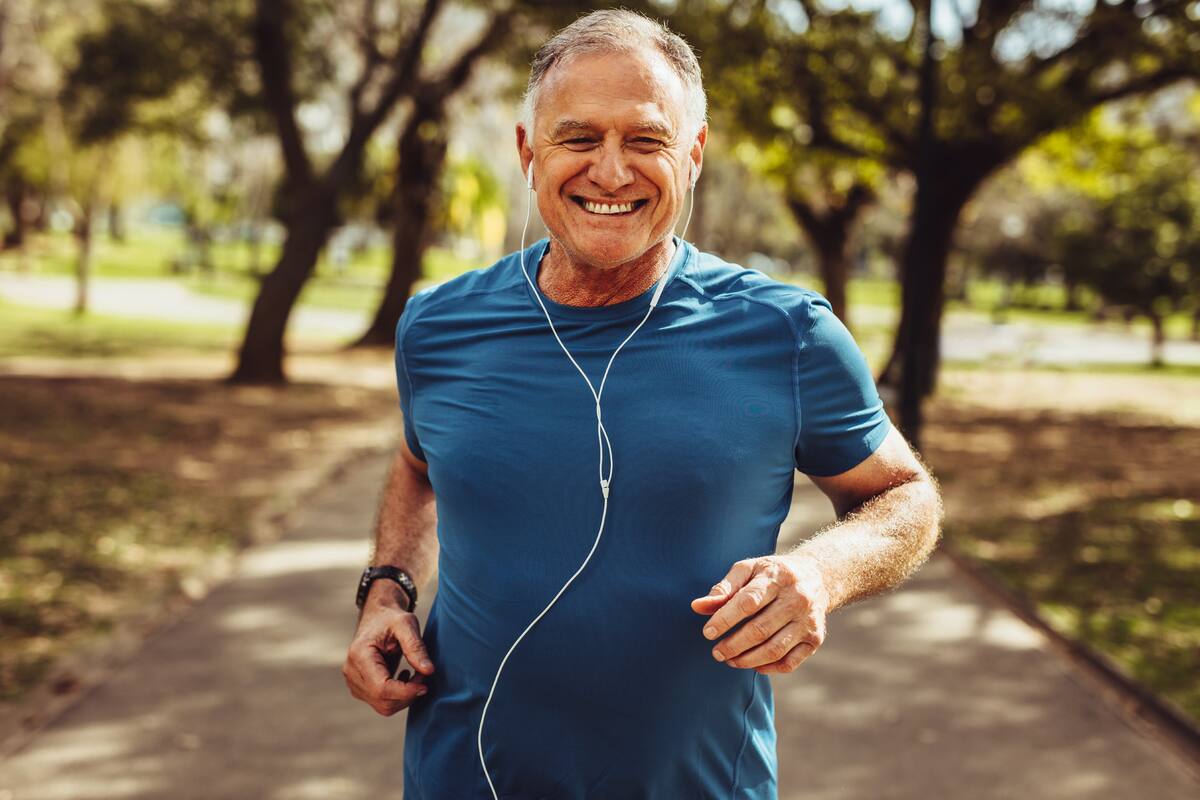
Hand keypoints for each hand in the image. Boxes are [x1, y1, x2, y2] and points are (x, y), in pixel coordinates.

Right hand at [342, 597, 434, 715]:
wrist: (377, 616)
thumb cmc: (392, 617)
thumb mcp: (407, 624)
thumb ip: (416, 647)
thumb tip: (429, 671)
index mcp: (359, 655)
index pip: (381, 688)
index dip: (406, 692)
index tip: (425, 685)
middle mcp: (352, 671)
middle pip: (382, 701)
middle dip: (408, 694)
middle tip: (423, 674)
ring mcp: (353, 681)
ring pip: (383, 706)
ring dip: (405, 696)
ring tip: (416, 674)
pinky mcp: (360, 687)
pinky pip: (381, 703)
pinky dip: (398, 696)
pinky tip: (404, 677)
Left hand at [690, 554, 829, 673]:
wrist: (817, 577)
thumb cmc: (772, 574)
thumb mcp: (748, 570)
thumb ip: (723, 588)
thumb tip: (697, 607)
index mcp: (777, 577)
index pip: (748, 602)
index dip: (725, 619)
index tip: (708, 632)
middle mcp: (797, 599)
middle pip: (760, 630)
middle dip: (733, 645)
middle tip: (716, 653)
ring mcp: (809, 621)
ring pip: (775, 649)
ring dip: (747, 660)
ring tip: (730, 660)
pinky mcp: (815, 639)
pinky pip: (790, 662)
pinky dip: (769, 668)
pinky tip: (753, 664)